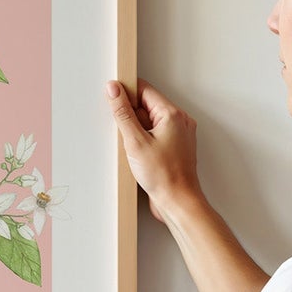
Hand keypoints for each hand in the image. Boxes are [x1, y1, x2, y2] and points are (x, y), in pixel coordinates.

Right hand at [105, 77, 202, 224]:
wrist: (178, 202)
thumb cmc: (164, 176)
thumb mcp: (135, 141)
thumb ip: (123, 112)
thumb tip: (114, 89)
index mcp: (172, 114)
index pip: (145, 90)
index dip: (126, 93)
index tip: (112, 98)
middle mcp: (179, 121)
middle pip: (146, 106)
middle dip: (130, 117)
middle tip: (126, 136)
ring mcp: (178, 135)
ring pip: (149, 122)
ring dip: (136, 132)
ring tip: (135, 150)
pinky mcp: (173, 148)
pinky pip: (154, 136)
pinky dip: (143, 142)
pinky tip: (138, 156)